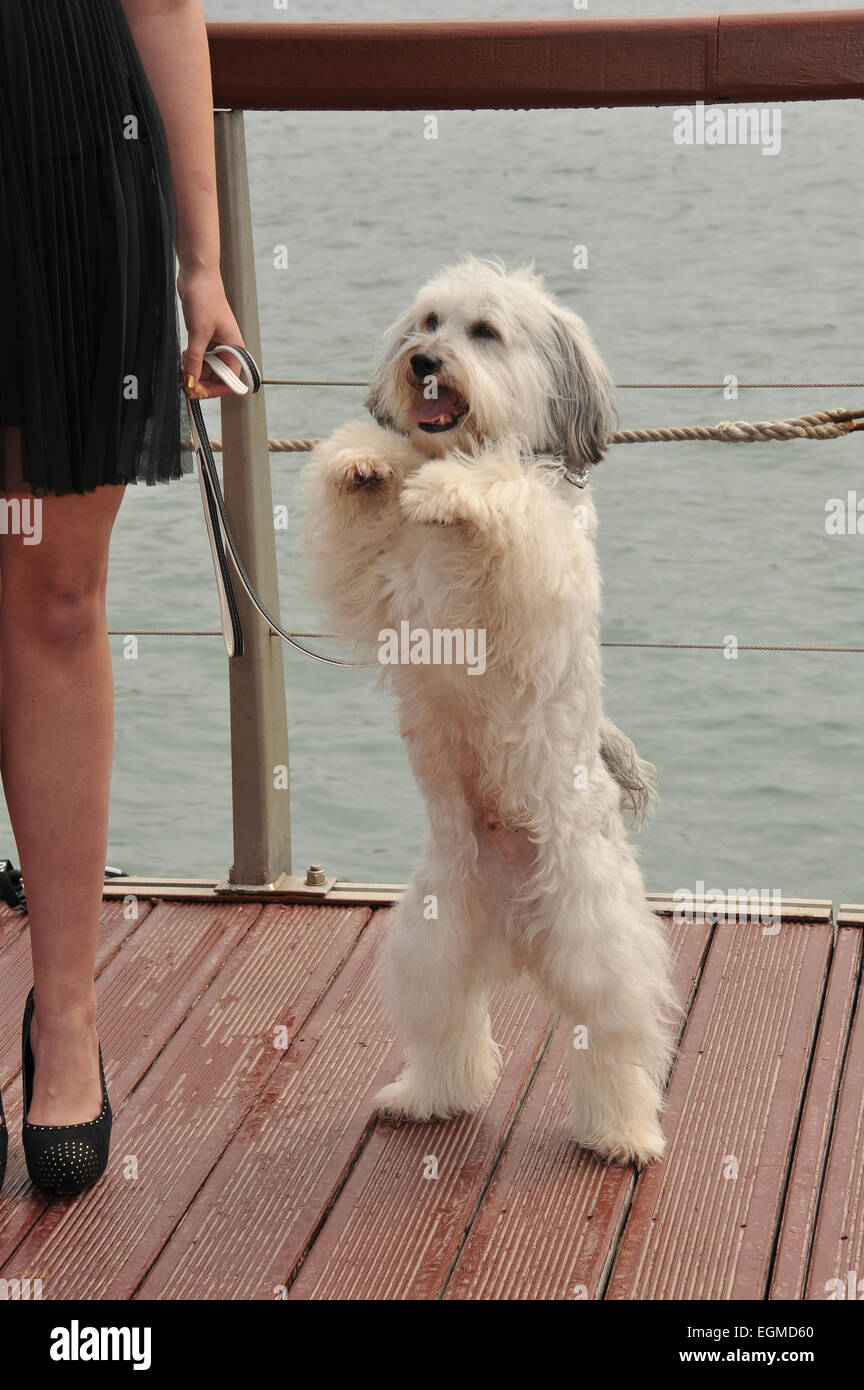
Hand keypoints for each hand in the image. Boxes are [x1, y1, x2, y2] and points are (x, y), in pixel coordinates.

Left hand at [177, 265, 246, 398]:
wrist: (197, 275)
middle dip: (200, 379)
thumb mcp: (199, 333)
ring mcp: (216, 344)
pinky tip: (184, 353)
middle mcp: (228, 349)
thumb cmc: (205, 299)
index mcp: (235, 349)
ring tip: (184, 359)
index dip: (213, 389)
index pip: (229, 380)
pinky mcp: (204, 338)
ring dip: (193, 369)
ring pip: (205, 368)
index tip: (196, 391)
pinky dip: (190, 359)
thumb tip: (191, 384)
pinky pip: (198, 357)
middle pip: (216, 377)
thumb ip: (195, 361)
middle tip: (184, 380)